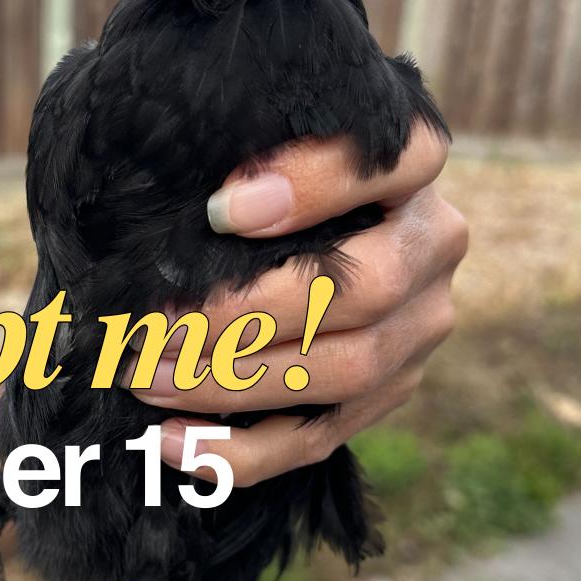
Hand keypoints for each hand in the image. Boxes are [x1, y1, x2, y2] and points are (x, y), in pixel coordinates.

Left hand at [131, 127, 466, 485]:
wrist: (312, 222)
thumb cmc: (264, 164)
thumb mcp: (267, 130)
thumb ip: (244, 131)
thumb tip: (174, 164)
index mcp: (414, 162)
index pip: (394, 161)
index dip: (314, 186)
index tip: (217, 209)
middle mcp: (435, 243)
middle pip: (364, 290)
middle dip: (245, 315)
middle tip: (152, 324)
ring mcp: (422, 325)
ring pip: (344, 372)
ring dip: (232, 384)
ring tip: (145, 377)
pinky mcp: (391, 389)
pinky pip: (323, 437)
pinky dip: (242, 451)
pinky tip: (172, 443)